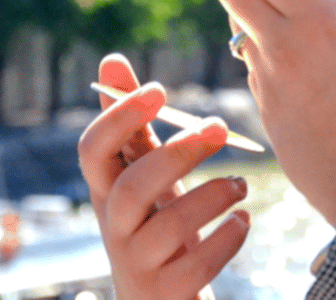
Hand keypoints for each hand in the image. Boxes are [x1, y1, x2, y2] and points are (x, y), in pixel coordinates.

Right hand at [77, 54, 250, 299]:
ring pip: (169, 227)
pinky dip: (226, 238)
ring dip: (213, 195)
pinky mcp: (166, 293)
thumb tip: (112, 60)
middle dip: (179, 153)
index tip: (160, 89)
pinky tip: (243, 220)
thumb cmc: (156, 225)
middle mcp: (113, 228)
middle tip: (220, 127)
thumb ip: (132, 125)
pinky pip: (197, 265)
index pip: (91, 152)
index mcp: (106, 191)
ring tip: (242, 183)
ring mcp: (138, 264)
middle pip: (133, 187)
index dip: (120, 118)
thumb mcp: (144, 175)